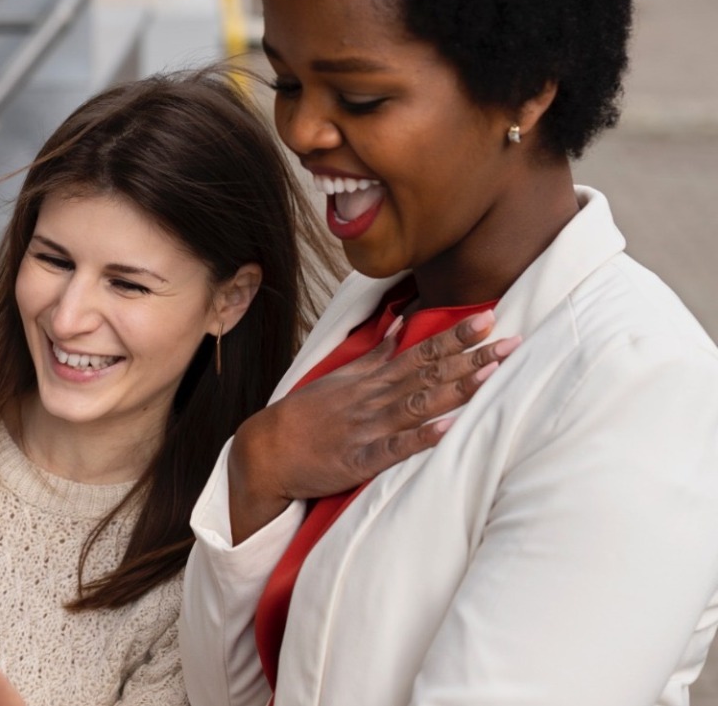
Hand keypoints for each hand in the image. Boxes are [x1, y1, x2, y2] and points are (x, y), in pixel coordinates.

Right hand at [228, 309, 520, 541]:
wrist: (266, 450)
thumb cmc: (305, 416)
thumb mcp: (340, 377)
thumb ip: (376, 355)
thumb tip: (402, 325)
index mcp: (373, 381)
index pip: (421, 352)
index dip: (457, 337)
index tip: (490, 318)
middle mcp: (375, 399)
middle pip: (430, 374)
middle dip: (472, 358)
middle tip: (512, 341)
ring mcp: (368, 428)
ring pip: (418, 405)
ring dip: (455, 390)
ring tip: (490, 374)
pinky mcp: (360, 460)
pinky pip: (395, 449)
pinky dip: (421, 439)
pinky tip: (447, 430)